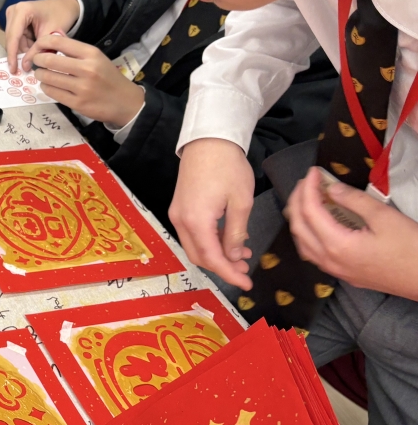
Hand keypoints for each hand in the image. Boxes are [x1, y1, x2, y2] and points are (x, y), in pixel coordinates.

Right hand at [4, 0, 78, 72]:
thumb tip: (24, 66)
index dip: (12, 55)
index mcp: (22, 11)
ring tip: (38, 53)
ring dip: (24, 49)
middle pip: (12, 39)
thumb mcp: (50, 34)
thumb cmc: (61, 16)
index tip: (13, 70)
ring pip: (14, 41)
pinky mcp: (14, 21)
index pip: (13, 37)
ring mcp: (13, 16)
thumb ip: (37, 50)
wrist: (65, 6)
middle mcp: (13, 11)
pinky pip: (17, 39)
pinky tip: (35, 47)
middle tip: (28, 67)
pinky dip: (26, 45)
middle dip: (20, 53)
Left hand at [27, 35, 145, 127]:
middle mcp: (86, 69)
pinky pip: (52, 93)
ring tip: (42, 74)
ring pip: (48, 77)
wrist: (125, 102)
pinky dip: (46, 87)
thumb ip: (75, 49)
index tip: (38, 46)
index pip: (58, 42)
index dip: (42, 42)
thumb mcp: (97, 57)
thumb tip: (52, 38)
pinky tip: (49, 85)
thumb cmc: (108, 77)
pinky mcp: (77, 103)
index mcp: (91, 54)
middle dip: (38, 59)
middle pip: (49, 60)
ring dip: (40, 75)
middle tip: (36, 61)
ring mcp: (82, 88)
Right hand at [169, 138, 254, 287]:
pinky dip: (209, 243)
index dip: (230, 274)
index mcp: (197, 221)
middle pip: (199, 257)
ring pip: (195, 247)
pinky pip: (193, 234)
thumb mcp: (241, 202)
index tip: (247, 284)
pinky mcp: (180, 208)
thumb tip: (235, 256)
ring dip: (216, 255)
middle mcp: (181, 221)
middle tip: (245, 271)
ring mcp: (177, 214)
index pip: (212, 258)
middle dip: (222, 267)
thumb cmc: (227, 167)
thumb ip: (236, 233)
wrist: (208, 140)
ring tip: (241, 255)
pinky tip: (228, 240)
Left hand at [285, 172, 417, 298]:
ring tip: (307, 199)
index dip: (308, 188)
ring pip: (302, 243)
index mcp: (337, 245)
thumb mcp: (385, 217)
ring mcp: (334, 270)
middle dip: (297, 201)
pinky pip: (313, 253)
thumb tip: (333, 189)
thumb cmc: (410, 248)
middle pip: (299, 227)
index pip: (310, 212)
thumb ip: (355, 201)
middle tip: (306, 183)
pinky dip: (308, 234)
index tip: (312, 172)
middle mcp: (328, 260)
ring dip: (299, 219)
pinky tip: (316, 224)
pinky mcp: (342, 274)